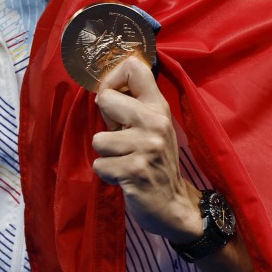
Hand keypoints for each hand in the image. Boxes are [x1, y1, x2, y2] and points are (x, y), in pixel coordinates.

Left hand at [91, 56, 203, 243]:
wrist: (173, 204)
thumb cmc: (155, 162)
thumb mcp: (151, 127)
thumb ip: (131, 106)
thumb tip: (101, 92)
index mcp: (158, 106)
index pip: (134, 67)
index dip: (112, 79)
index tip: (112, 98)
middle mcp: (155, 122)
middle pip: (105, 98)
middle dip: (106, 123)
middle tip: (122, 140)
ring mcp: (146, 146)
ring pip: (98, 139)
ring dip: (106, 155)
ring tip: (125, 161)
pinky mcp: (134, 170)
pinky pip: (99, 165)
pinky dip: (107, 174)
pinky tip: (124, 177)